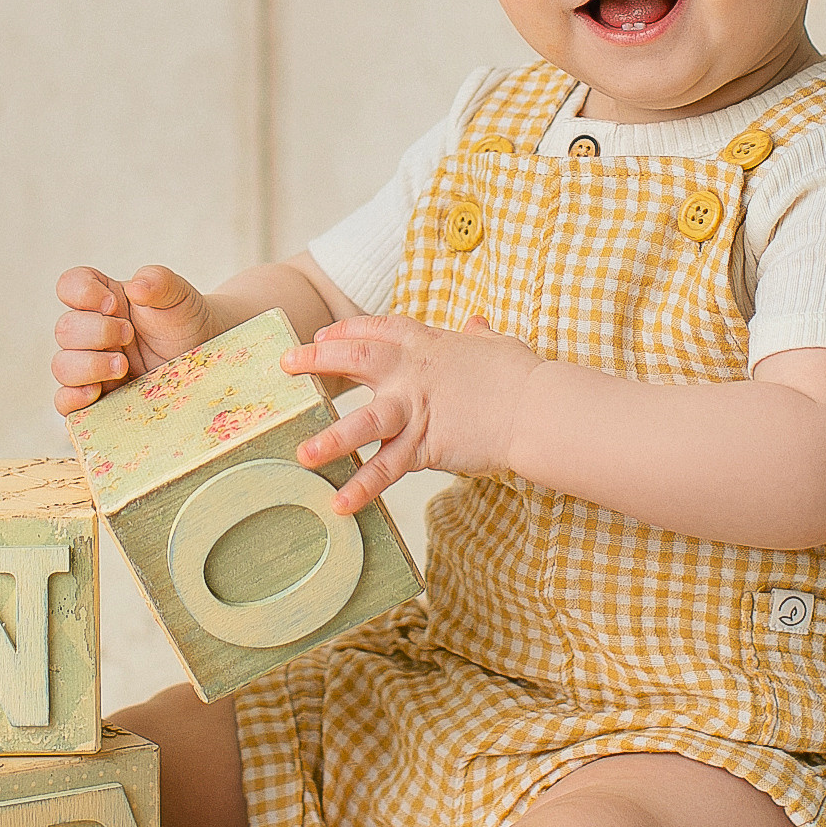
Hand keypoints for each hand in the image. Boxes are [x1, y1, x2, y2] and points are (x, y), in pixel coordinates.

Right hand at [51, 263, 214, 417]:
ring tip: (123, 366)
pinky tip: (95, 393)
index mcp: (102, 299)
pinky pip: (64, 401)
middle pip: (64, 329)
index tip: (114, 303)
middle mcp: (91, 331)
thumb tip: (135, 287)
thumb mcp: (177, 294)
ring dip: (90, 365)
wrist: (206, 358)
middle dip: (98, 332)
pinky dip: (72, 398)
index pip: (70, 285)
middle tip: (130, 334)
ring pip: (62, 366)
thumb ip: (157, 280)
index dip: (82, 293)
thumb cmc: (185, 321)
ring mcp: (91, 365)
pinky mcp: (97, 397)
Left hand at [282, 311, 540, 517]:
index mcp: (428, 342)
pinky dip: (362, 488)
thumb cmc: (523, 377)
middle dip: (317, 360)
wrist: (539, 409)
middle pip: (356, 359)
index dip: (346, 331)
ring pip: (362, 422)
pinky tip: (339, 504)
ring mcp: (416, 409)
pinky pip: (387, 470)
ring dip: (329, 438)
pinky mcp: (426, 445)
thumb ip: (480, 335)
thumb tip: (476, 322)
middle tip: (286, 365)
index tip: (322, 336)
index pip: (376, 329)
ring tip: (299, 454)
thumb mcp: (498, 346)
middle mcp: (414, 372)